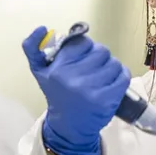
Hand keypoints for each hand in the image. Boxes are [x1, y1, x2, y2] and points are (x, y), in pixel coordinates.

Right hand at [23, 26, 130, 154]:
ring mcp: (91, 90)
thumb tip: (41, 28)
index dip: (85, 48)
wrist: (69, 126)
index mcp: (58, 69)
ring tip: (102, 77)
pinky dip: (120, 76)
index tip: (81, 58)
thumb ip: (32, 48)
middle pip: (101, 51)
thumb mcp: (39, 71)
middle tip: (92, 69)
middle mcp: (73, 78)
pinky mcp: (107, 99)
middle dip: (99, 58)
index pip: (83, 42)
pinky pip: (123, 76)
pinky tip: (112, 82)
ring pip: (114, 62)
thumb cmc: (57, 94)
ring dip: (110, 68)